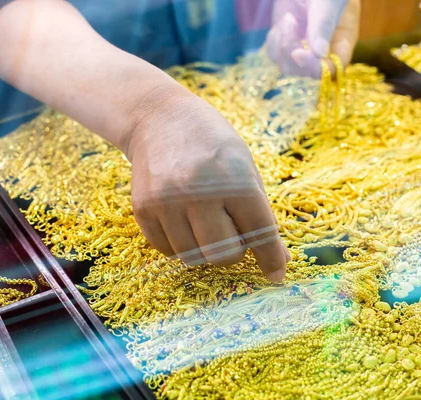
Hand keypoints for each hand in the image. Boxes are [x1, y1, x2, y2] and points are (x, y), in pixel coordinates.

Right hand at [124, 83, 289, 281]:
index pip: (260, 233)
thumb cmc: (212, 143)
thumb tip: (277, 262)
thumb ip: (260, 213)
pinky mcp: (143, 209)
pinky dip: (179, 243)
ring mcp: (167, 202)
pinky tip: (182, 218)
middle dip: (233, 251)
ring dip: (203, 247)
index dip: (271, 259)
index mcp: (235, 180)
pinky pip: (167, 250)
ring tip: (203, 220)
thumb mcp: (245, 167)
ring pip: (193, 257)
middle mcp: (200, 193)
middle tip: (230, 232)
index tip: (276, 275)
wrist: (159, 118)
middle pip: (223, 256)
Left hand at [265, 0, 360, 77]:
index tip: (297, 53)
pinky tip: (283, 22)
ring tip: (288, 18)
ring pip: (288, 66)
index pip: (332, 70)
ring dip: (282, 45)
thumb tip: (320, 53)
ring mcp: (304, 48)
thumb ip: (324, 24)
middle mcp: (323, 51)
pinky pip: (276, 54)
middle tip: (290, 22)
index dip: (314, 68)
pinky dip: (274, 41)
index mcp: (341, 43)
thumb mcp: (328, 2)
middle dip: (291, 53)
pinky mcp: (287, 42)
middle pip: (306, 72)